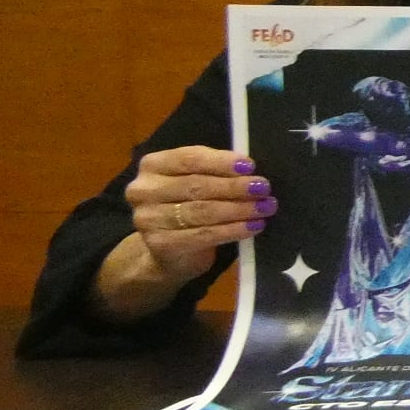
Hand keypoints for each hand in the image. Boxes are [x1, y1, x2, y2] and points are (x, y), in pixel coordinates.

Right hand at [90, 146, 275, 323]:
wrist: (169, 251)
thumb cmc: (188, 206)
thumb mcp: (196, 182)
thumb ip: (214, 172)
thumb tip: (250, 169)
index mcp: (153, 165)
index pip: (189, 158)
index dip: (221, 162)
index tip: (250, 165)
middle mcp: (144, 190)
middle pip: (197, 185)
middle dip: (235, 187)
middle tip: (263, 188)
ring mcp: (148, 218)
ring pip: (202, 211)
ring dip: (239, 209)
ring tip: (265, 207)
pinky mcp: (160, 244)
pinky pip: (203, 235)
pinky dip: (233, 230)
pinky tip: (254, 226)